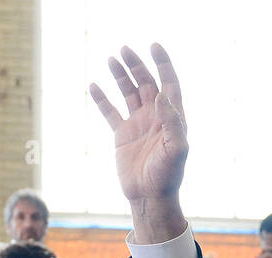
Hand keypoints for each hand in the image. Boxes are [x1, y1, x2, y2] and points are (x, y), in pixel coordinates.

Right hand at [88, 45, 187, 240]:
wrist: (150, 197)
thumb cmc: (168, 176)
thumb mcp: (177, 150)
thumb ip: (173, 122)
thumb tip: (161, 95)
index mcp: (172, 118)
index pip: (168, 84)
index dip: (163, 64)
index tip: (154, 46)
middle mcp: (155, 118)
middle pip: (146, 83)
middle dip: (137, 65)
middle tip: (125, 50)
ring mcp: (138, 125)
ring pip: (128, 93)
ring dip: (121, 76)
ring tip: (111, 59)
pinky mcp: (122, 135)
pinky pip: (111, 112)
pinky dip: (102, 99)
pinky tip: (94, 85)